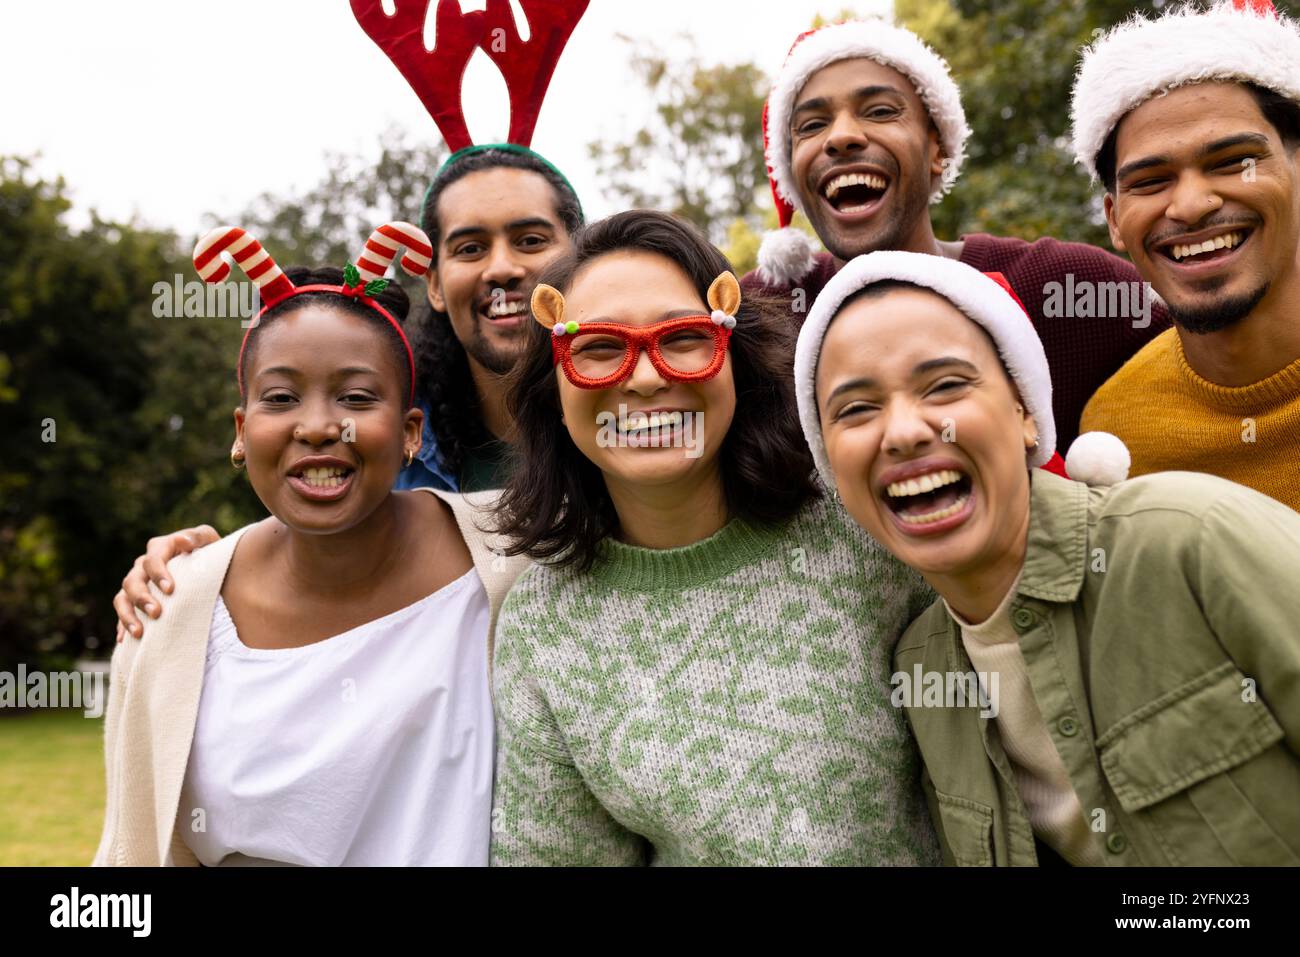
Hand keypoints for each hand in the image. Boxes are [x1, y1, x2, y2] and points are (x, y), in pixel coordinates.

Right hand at [113, 525, 219, 640]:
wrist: (210, 570)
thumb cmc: (210, 554)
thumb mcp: (210, 541)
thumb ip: (199, 537)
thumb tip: (182, 540)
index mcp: (161, 549)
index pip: (153, 559)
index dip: (158, 573)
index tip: (170, 590)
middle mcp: (144, 566)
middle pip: (133, 580)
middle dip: (142, 597)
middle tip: (157, 613)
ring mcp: (138, 584)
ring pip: (122, 598)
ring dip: (128, 615)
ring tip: (139, 632)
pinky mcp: (135, 601)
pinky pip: (123, 613)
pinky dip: (122, 625)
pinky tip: (126, 639)